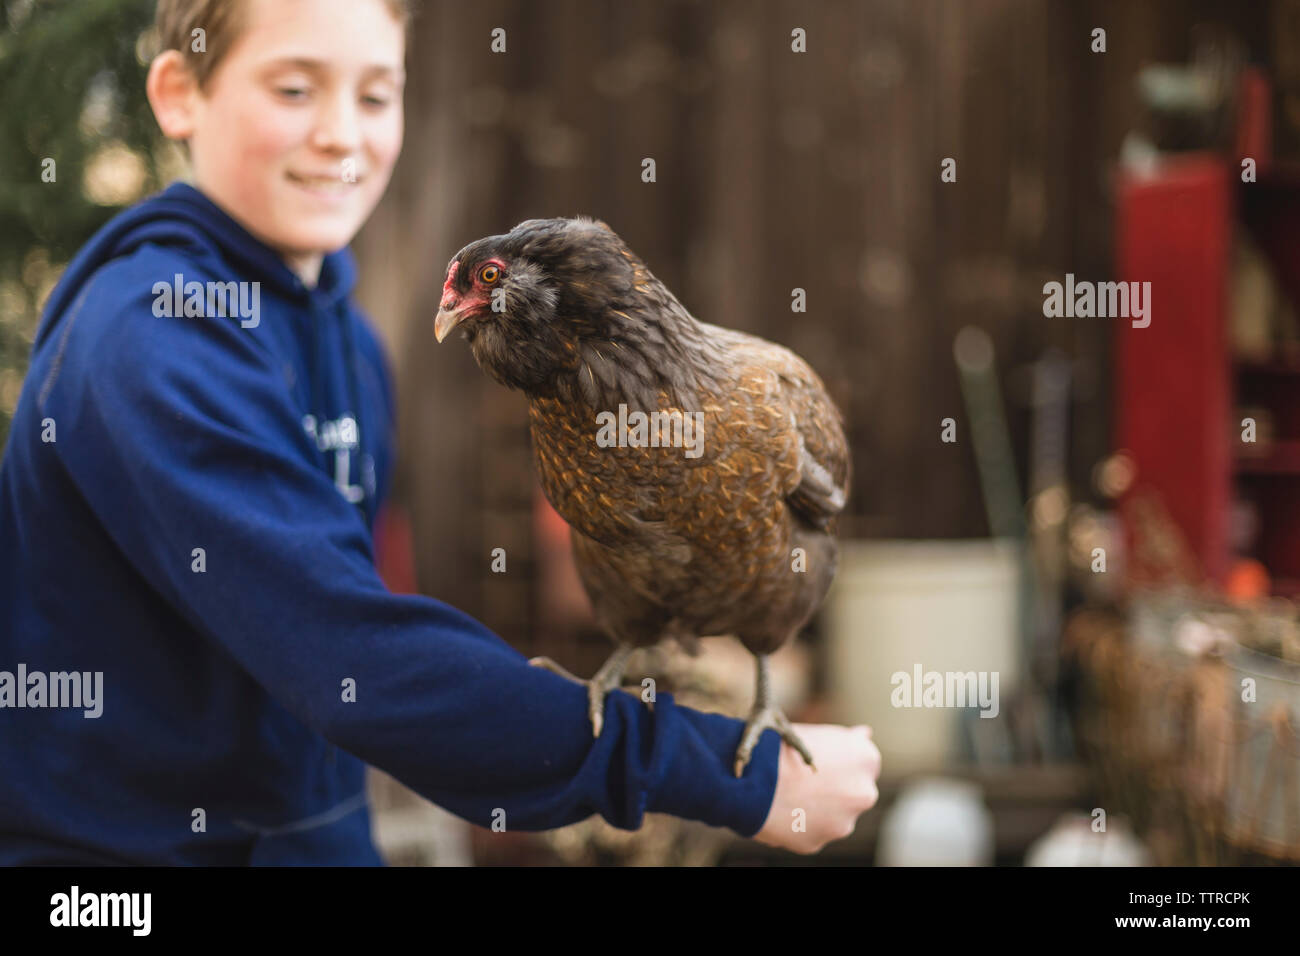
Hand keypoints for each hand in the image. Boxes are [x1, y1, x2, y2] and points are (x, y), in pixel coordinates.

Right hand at [751, 723, 880, 854]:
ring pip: (832, 818)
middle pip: (852, 794)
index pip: (863, 766)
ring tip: (786, 796)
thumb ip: (848, 740)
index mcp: (866, 759)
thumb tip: (865, 734)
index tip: (821, 764)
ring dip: (816, 811)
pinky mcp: (818, 842)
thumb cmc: (780, 745)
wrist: (747, 775)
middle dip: (833, 791)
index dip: (840, 765)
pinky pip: (810, 833)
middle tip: (802, 782)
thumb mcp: (818, 733)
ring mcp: (843, 822)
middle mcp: (863, 793)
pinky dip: (797, 825)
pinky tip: (779, 810)